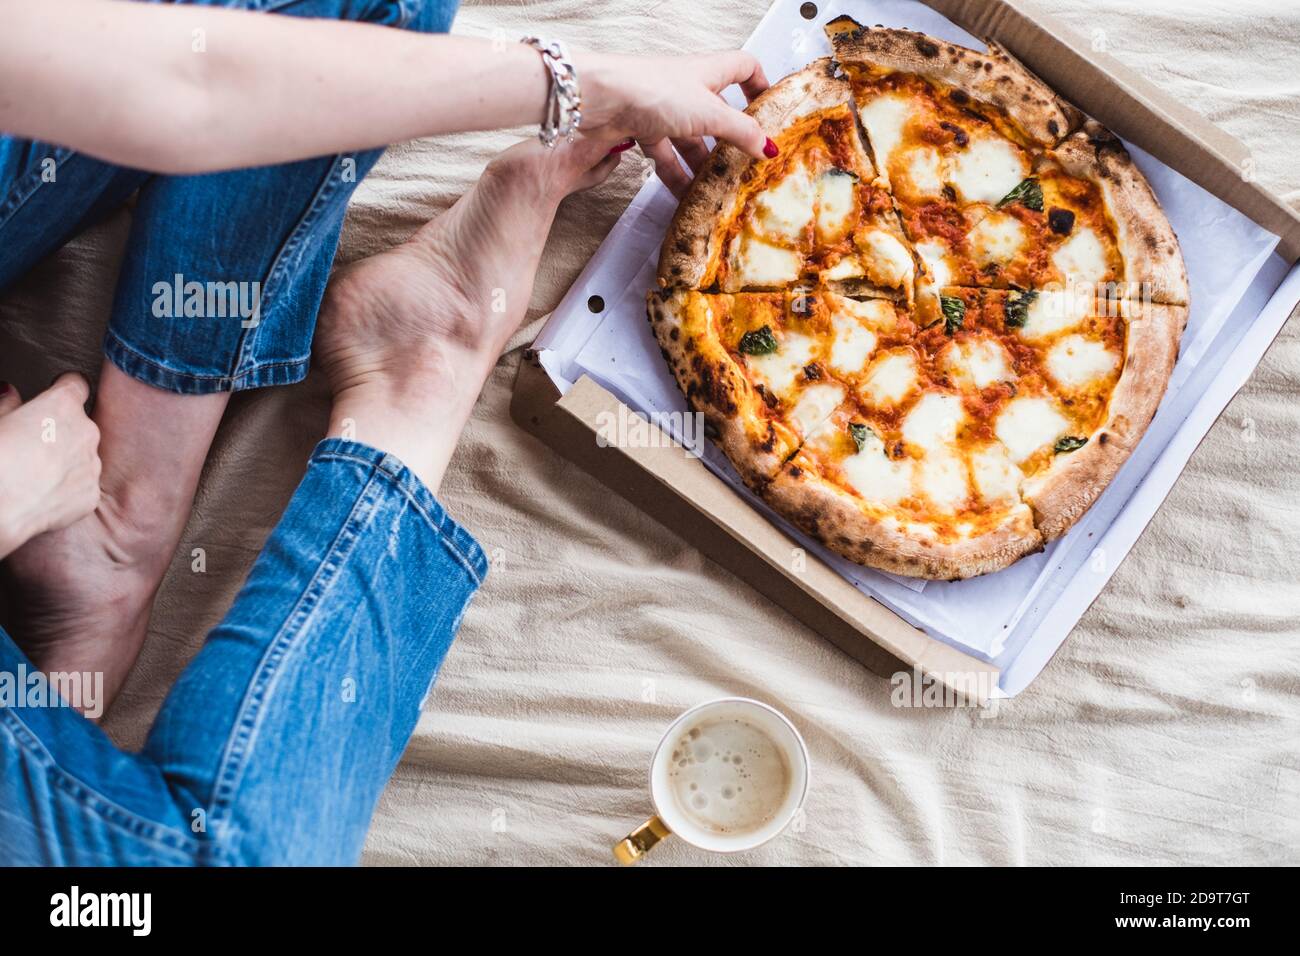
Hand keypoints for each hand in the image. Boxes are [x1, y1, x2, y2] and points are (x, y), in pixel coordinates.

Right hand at [0, 374, 101, 558]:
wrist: (1, 508)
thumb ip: (6, 403)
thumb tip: (10, 393)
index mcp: (61, 406)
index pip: (76, 385)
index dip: (64, 389)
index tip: (55, 395)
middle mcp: (85, 432)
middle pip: (79, 424)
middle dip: (60, 431)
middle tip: (31, 445)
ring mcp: (92, 465)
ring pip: (82, 456)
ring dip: (65, 460)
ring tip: (33, 474)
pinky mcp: (91, 495)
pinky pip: (82, 486)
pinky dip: (66, 489)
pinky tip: (41, 495)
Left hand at [578, 50, 771, 197]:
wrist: (599, 100)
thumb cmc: (652, 90)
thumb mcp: (709, 113)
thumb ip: (741, 132)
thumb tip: (768, 146)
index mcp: (707, 72)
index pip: (742, 67)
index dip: (759, 84)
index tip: (770, 108)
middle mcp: (686, 88)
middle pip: (717, 113)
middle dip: (731, 140)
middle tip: (745, 165)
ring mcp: (662, 110)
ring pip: (690, 140)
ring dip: (702, 165)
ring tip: (717, 190)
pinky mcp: (640, 129)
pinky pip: (665, 156)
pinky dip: (675, 176)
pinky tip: (685, 196)